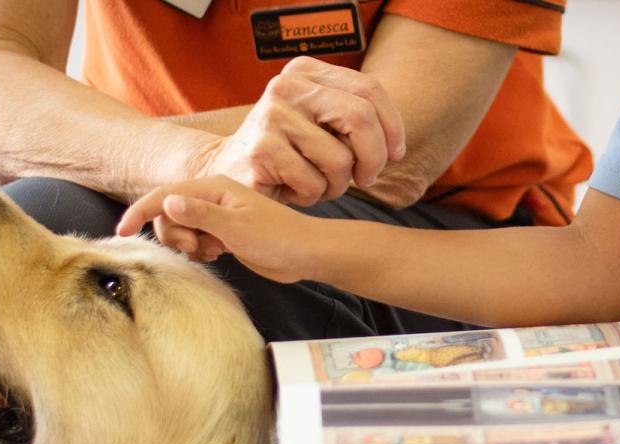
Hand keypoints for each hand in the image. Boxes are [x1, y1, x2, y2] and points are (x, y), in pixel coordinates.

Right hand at [117, 176, 317, 283]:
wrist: (305, 254)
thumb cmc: (278, 238)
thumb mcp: (236, 227)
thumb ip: (200, 215)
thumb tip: (167, 202)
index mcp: (213, 188)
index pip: (164, 195)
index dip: (140, 212)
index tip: (122, 231)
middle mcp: (212, 198)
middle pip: (168, 214)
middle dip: (173, 235)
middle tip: (197, 248)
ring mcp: (217, 215)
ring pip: (180, 229)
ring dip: (186, 245)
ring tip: (211, 252)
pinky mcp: (222, 233)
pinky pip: (195, 240)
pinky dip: (198, 251)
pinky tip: (217, 255)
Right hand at [191, 57, 405, 206]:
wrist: (223, 173)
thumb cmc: (285, 156)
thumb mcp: (318, 126)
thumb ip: (352, 120)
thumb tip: (394, 143)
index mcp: (304, 72)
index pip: (368, 89)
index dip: (392, 126)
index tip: (395, 154)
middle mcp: (287, 86)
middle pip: (361, 118)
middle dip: (374, 157)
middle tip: (366, 179)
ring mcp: (272, 116)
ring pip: (340, 160)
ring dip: (338, 185)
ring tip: (318, 185)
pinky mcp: (263, 151)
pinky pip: (315, 182)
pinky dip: (312, 196)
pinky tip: (293, 191)